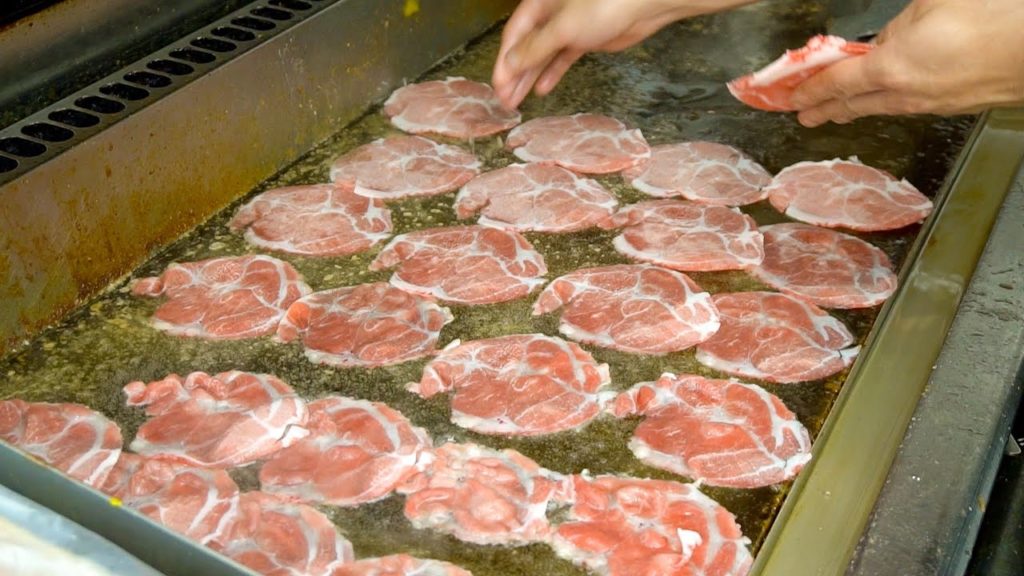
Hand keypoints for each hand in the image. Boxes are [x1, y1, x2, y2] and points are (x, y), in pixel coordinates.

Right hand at [492, 0, 756, 108]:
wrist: (646, 4)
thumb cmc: (604, 5)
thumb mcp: (563, 28)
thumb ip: (534, 48)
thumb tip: (508, 64)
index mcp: (540, 3)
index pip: (514, 36)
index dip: (504, 63)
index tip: (498, 87)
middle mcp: (551, 14)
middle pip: (526, 47)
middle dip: (514, 74)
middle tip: (504, 101)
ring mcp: (569, 27)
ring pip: (544, 55)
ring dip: (530, 78)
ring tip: (518, 102)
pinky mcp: (586, 38)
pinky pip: (563, 58)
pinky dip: (552, 73)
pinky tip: (542, 89)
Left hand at [792, 0, 1023, 126]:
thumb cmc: (990, 17)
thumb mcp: (932, 4)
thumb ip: (899, 25)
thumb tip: (885, 40)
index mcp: (892, 67)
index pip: (838, 82)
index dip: (811, 90)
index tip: (792, 98)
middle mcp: (906, 93)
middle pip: (854, 104)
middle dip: (825, 110)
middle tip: (805, 116)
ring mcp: (931, 104)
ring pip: (882, 108)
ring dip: (854, 109)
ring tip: (837, 113)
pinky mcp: (954, 107)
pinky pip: (909, 107)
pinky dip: (887, 104)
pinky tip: (887, 102)